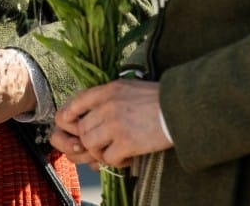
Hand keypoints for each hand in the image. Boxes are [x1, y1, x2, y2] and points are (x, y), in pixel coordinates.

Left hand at [49, 79, 170, 168]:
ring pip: (90, 144)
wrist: (181, 109)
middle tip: (102, 145)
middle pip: (82, 129)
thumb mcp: (130, 88)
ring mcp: (115, 125)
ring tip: (114, 151)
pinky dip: (115, 162)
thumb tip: (94, 109)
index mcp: (108, 90)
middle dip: (89, 140)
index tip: (69, 124)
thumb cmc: (159, 99)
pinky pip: (108, 158)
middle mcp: (107, 106)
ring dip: (100, 152)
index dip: (68, 115)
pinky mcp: (126, 143)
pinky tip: (126, 158)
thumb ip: (110, 96)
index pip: (77, 102)